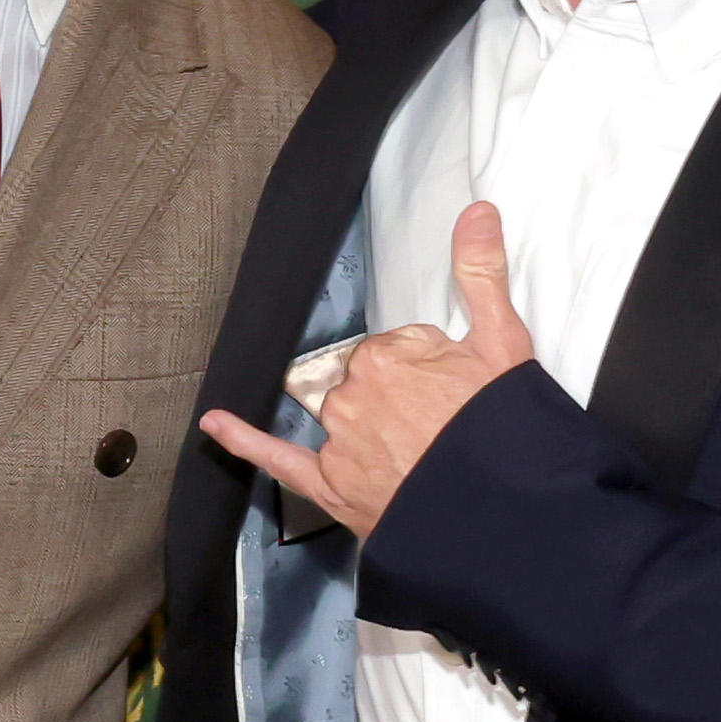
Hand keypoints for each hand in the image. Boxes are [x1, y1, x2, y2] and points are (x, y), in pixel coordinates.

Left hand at [200, 204, 534, 538]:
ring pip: (337, 414)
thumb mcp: (503, 343)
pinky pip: (276, 457)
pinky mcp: (328, 484)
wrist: (494, 508)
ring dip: (362, 421)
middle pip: (367, 381)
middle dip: (398, 394)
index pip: (396, 349)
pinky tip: (217, 424)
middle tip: (442, 422)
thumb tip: (478, 212)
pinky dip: (243, 440)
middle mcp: (352, 395)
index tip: (454, 389)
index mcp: (386, 356)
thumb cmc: (499, 430)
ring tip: (412, 446)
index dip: (428, 368)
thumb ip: (482, 272)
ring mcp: (336, 441)